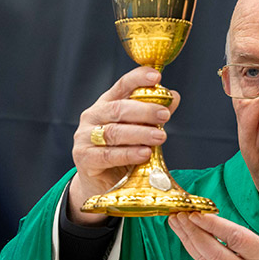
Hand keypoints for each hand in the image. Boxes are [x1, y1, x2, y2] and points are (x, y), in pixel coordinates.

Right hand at [69, 67, 177, 225]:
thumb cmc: (121, 152)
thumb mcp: (139, 131)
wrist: (101, 183)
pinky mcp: (84, 159)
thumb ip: (154, 115)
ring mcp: (85, 138)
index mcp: (106, 104)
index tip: (156, 76)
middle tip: (165, 114)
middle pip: (118, 109)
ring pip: (114, 133)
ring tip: (160, 136)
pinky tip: (144, 153)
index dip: (138, 79)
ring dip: (139, 133)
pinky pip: (107, 155)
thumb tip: (174, 96)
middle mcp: (92, 117)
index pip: (121, 86)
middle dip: (144, 110)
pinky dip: (128, 154)